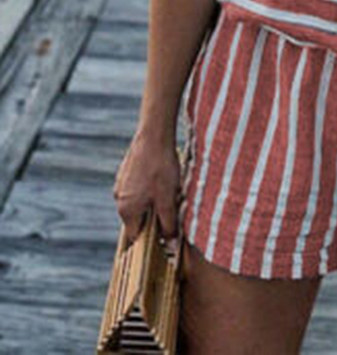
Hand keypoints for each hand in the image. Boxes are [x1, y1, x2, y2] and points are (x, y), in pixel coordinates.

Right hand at [113, 126, 181, 247]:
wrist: (154, 135)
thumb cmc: (160, 168)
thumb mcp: (168, 199)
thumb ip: (169, 224)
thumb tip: (171, 247)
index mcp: (127, 210)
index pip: (136, 236)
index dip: (151, 240)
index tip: (165, 237)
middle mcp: (119, 199)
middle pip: (139, 218)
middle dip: (155, 216)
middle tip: (173, 205)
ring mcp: (122, 184)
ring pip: (140, 201)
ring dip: (154, 200)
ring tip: (170, 187)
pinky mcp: (127, 172)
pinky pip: (139, 187)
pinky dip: (151, 186)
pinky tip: (163, 175)